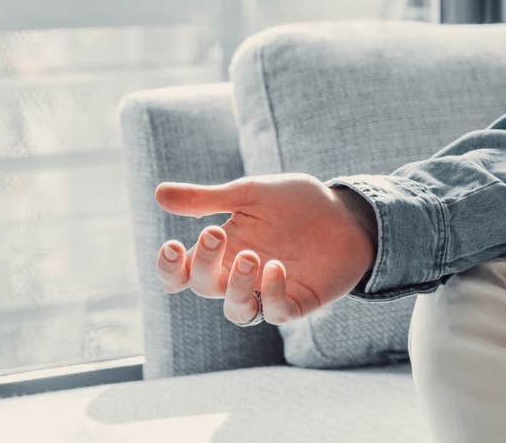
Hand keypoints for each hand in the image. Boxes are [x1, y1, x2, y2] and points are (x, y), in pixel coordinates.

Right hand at [154, 174, 378, 326]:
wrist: (347, 211)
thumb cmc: (295, 203)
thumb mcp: (250, 193)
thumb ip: (207, 198)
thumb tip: (158, 194)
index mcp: (221, 253)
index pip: (181, 275)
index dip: (169, 269)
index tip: (173, 246)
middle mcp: (238, 277)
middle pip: (204, 288)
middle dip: (205, 264)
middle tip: (217, 233)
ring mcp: (267, 292)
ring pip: (236, 310)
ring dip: (237, 288)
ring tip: (251, 256)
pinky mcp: (297, 302)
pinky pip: (276, 312)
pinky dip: (272, 294)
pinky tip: (276, 268)